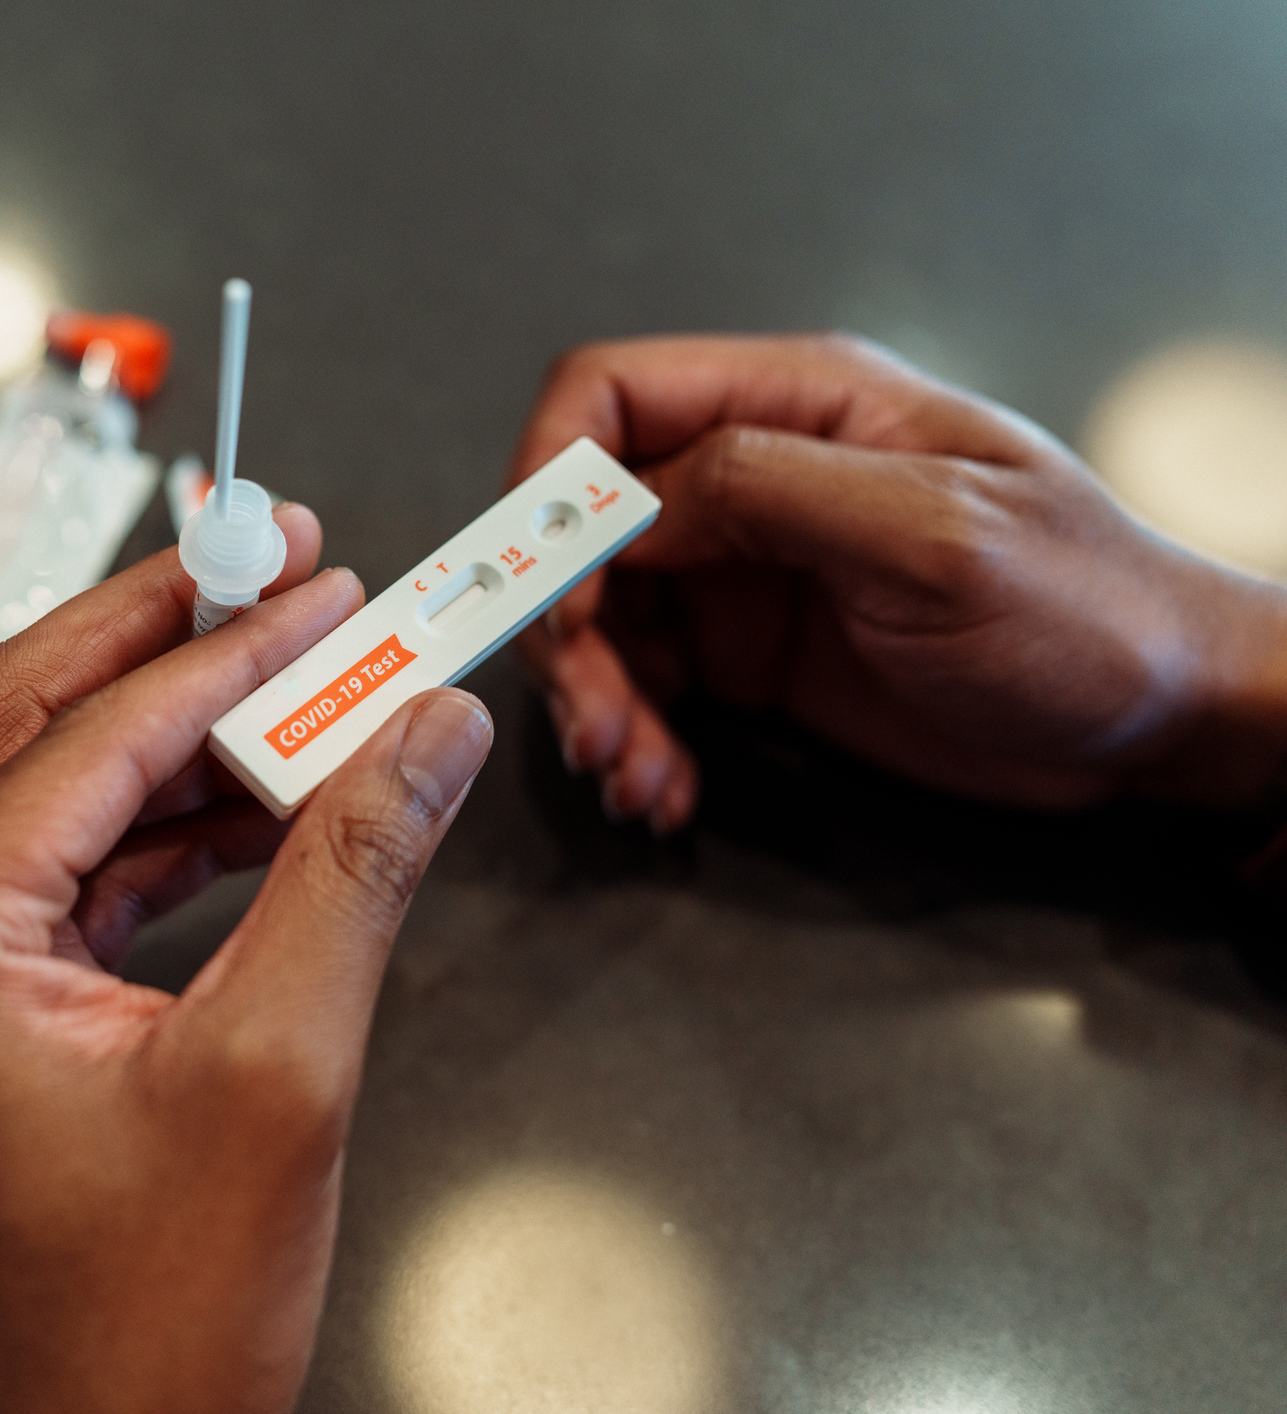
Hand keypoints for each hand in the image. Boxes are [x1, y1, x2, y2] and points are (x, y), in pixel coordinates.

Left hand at [0, 512, 494, 1413]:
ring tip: (285, 691)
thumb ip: (349, 874)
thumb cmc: (132, 1344)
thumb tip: (416, 735)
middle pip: (18, 721)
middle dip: (155, 638)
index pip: (93, 734)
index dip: (227, 649)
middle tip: (270, 571)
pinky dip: (138, 842)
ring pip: (26, 800)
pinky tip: (240, 819)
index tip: (320, 590)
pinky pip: (38, 892)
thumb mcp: (278, 1078)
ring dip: (155, 740)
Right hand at [510, 333, 1286, 829]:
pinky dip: (636, 743)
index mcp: (800, 405)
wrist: (1165, 720)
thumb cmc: (1088, 607)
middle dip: (567, 629)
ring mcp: (749, 572)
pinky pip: (647, 689)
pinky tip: (667, 791)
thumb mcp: (933, 534)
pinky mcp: (754, 659)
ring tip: (636, 776)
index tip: (550, 591)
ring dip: (595, 703)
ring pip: (602, 619)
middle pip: (584, 527)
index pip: (611, 396)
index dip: (547, 483)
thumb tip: (624, 499)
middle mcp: (756, 479)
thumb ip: (768, 490)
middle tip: (597, 722)